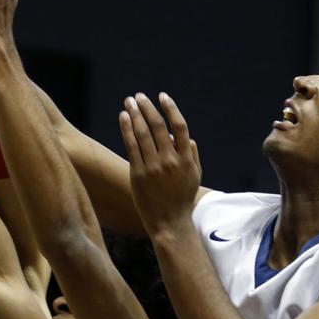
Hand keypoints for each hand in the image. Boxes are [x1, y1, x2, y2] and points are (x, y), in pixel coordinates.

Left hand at [119, 92, 201, 235]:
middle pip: (158, 126)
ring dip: (135, 114)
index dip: (170, 108)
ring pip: (143, 134)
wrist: (169, 222)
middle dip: (148, 107)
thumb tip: (187, 137)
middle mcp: (170, 160)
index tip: (162, 96)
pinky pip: (131, 146)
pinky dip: (127, 129)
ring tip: (130, 101)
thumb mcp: (195, 176)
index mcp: (186, 158)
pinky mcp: (138, 174)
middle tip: (140, 95)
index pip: (179, 126)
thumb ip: (193, 155)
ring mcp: (153, 167)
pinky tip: (123, 117)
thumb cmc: (182, 198)